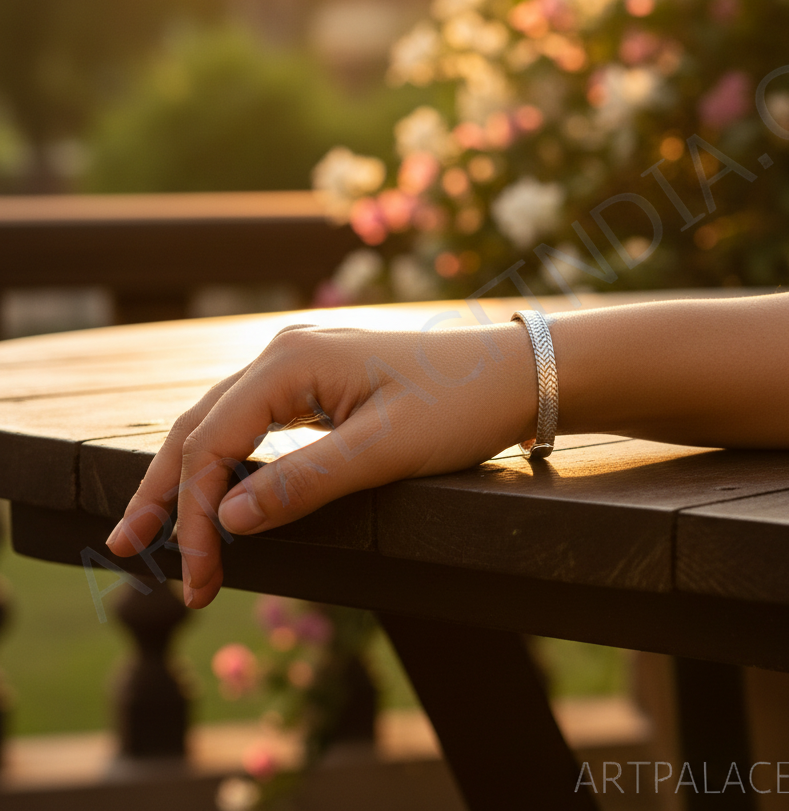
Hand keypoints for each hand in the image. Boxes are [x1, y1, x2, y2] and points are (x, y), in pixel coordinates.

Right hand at [106, 321, 535, 607]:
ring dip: (189, 479)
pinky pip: (254, 425)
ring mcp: (300, 366)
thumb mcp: (384, 450)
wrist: (512, 373)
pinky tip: (215, 494)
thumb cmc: (459, 404)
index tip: (197, 579)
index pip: (212, 443)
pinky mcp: (317, 384)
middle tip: (131, 553)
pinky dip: (227, 464)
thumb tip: (224, 521)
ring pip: (222, 425)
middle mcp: (283, 355)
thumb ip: (303, 483)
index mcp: (290, 362)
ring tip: (157, 532)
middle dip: (166, 493)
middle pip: (201, 427)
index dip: (192, 513)